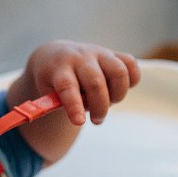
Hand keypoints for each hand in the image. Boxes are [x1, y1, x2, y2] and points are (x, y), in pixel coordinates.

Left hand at [7, 40, 139, 164]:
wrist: (55, 56)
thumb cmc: (51, 81)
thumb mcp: (46, 93)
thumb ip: (56, 107)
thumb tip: (76, 120)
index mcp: (58, 68)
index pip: (67, 86)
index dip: (74, 105)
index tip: (79, 123)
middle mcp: (79, 57)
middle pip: (96, 82)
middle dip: (99, 107)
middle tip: (96, 120)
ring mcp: (99, 53)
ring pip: (119, 72)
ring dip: (117, 95)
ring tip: (107, 103)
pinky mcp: (113, 54)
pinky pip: (131, 65)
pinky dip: (131, 81)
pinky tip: (117, 90)